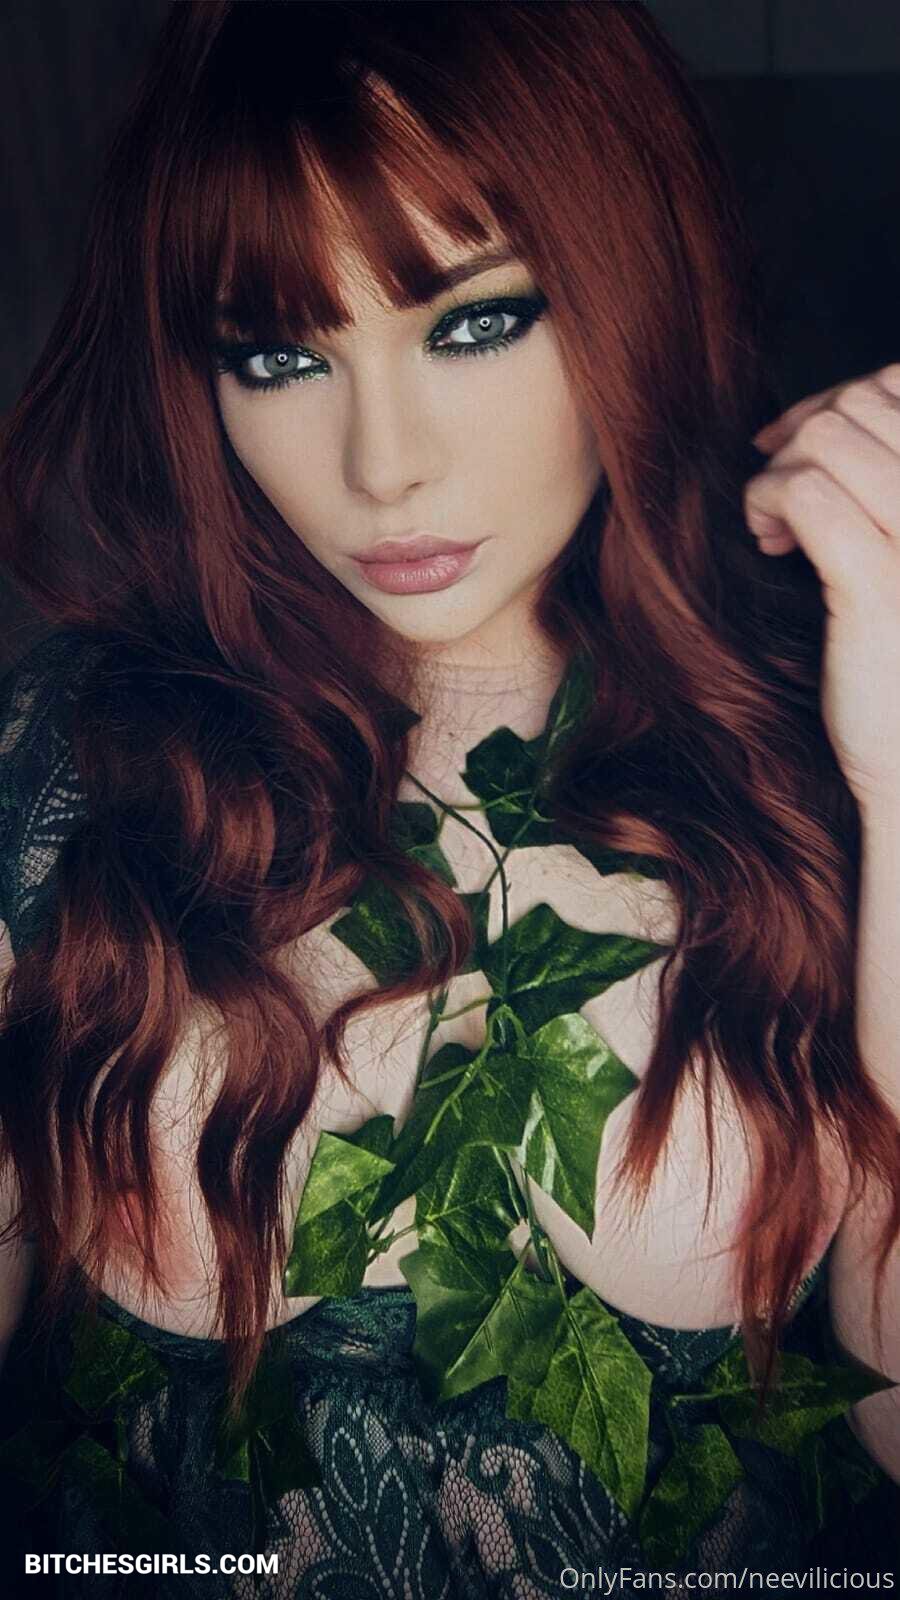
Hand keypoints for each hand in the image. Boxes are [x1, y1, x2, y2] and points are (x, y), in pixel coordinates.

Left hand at [746, 363, 899, 814]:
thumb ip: (886, 487)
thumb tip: (819, 421)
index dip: (843, 396)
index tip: (795, 442)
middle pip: (865, 403)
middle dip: (804, 434)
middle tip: (780, 501)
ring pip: (831, 437)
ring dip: (781, 470)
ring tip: (775, 528)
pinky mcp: (882, 581)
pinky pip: (804, 490)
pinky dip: (766, 502)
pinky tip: (768, 545)